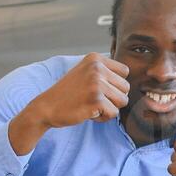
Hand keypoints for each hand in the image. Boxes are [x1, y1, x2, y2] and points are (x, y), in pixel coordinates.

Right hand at [9, 53, 128, 153]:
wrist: (46, 107)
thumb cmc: (68, 94)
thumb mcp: (85, 73)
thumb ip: (105, 72)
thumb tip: (130, 82)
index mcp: (95, 58)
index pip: (125, 72)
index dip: (114, 85)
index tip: (97, 89)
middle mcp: (97, 67)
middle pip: (126, 87)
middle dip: (113, 98)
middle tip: (93, 99)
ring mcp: (96, 83)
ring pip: (122, 101)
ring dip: (109, 108)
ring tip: (91, 105)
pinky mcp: (96, 99)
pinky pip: (114, 113)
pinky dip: (102, 117)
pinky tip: (88, 112)